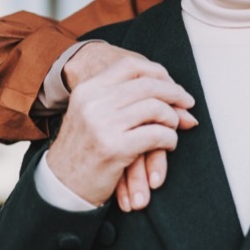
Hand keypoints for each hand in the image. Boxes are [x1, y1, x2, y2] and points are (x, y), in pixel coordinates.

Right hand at [45, 58, 197, 205]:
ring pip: (156, 108)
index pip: (131, 65)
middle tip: (188, 104)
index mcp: (88, 89)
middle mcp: (94, 102)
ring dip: (172, 119)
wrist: (61, 184)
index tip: (173, 84)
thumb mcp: (96, 116)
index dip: (159, 72)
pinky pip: (158, 134)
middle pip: (149, 85)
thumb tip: (178, 96)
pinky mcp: (115, 148)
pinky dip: (170, 139)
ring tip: (172, 129)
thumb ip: (127, 100)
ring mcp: (103, 124)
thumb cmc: (85, 148)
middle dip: (175, 94)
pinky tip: (168, 145)